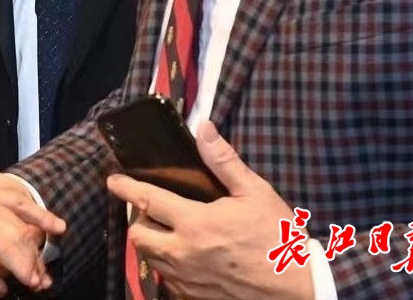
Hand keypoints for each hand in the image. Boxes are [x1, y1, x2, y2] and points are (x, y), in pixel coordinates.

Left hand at [106, 121, 313, 299]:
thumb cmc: (279, 238)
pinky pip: (167, 280)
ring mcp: (187, 280)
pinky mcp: (195, 297)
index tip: (113, 180)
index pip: (147, 200)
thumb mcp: (255, 193)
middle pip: (138, 235)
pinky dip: (166, 265)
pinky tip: (184, 255)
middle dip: (137, 219)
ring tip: (166, 229)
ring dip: (151, 242)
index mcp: (196, 223)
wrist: (300, 289)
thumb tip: (203, 128)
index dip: (125, 188)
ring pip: (150, 258)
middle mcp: (184, 254)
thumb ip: (224, 161)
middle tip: (150, 207)